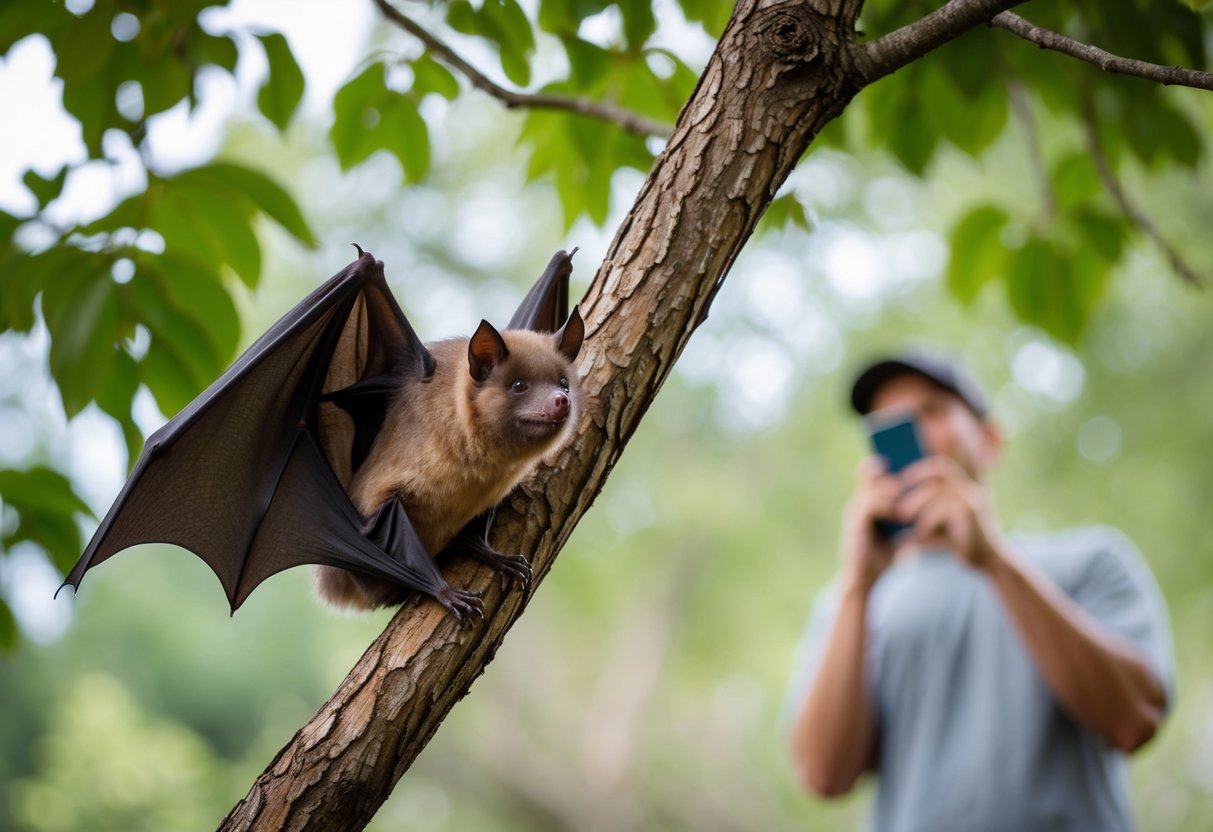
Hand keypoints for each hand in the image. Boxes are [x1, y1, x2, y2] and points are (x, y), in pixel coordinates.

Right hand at [840, 456, 902, 591]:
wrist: (866, 580)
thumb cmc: (884, 556)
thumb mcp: (901, 532)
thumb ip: (908, 516)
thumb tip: (931, 502)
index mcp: (866, 503)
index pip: (869, 474)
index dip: (880, 464)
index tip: (899, 459)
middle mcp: (857, 504)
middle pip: (869, 475)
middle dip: (888, 473)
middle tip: (907, 472)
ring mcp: (854, 513)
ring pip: (872, 490)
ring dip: (891, 491)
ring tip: (905, 495)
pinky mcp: (855, 525)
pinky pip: (871, 506)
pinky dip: (887, 507)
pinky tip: (900, 514)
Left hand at [896, 456, 1002, 570]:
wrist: (987, 561)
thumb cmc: (960, 542)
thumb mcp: (942, 522)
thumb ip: (929, 508)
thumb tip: (898, 500)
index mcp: (965, 488)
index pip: (942, 466)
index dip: (921, 469)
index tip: (903, 479)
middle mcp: (970, 490)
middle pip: (936, 475)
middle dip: (915, 489)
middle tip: (900, 511)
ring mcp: (972, 500)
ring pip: (935, 493)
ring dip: (917, 508)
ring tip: (908, 522)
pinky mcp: (970, 514)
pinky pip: (939, 511)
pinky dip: (926, 523)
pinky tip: (922, 536)